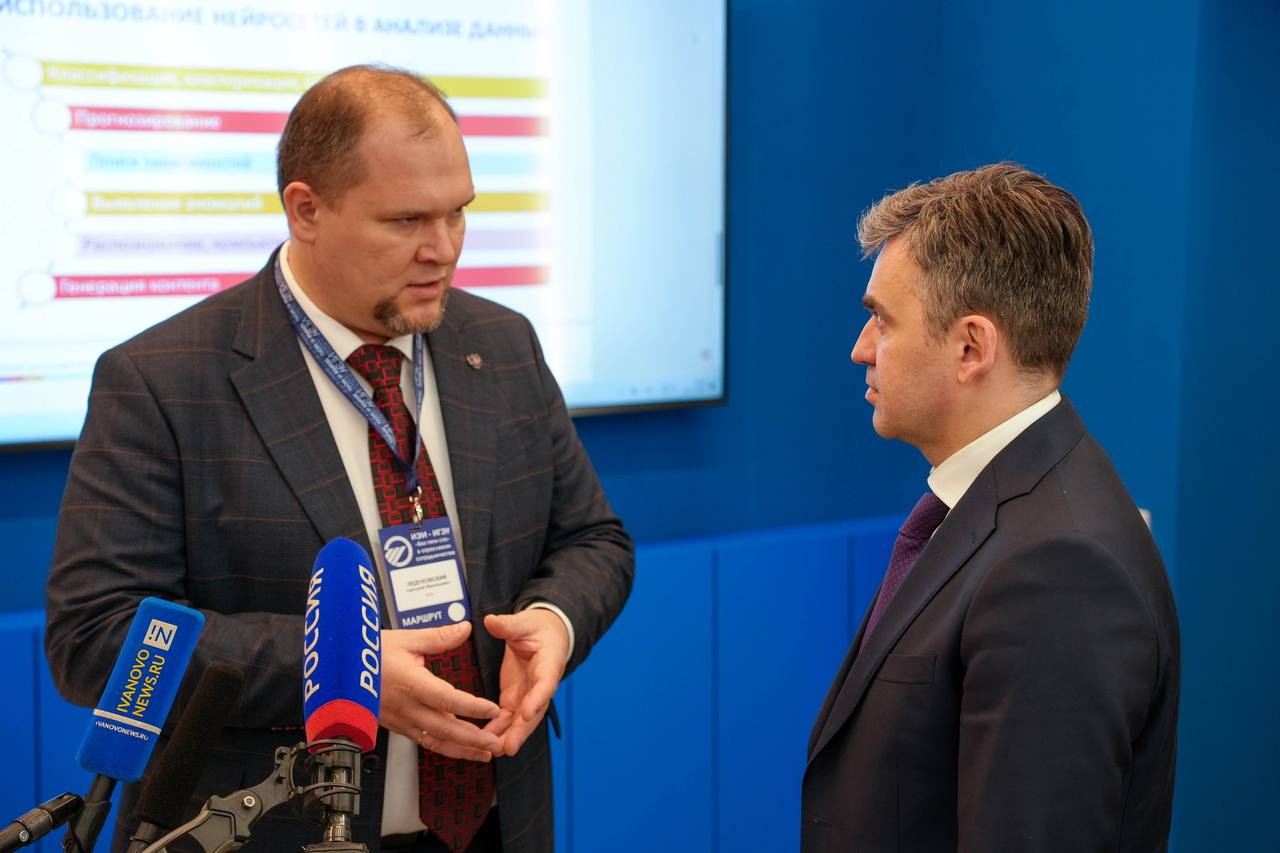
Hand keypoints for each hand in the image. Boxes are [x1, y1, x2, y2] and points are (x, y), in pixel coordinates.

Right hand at [379, 622, 502, 761]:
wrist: (335, 671)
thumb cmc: (367, 653)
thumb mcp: (405, 639)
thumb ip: (439, 637)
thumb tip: (465, 628)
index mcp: (411, 683)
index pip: (447, 699)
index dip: (472, 707)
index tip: (493, 710)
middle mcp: (406, 706)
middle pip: (445, 728)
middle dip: (473, 738)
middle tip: (497, 743)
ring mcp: (400, 720)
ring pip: (435, 741)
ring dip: (462, 750)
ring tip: (485, 753)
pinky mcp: (396, 726)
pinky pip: (424, 741)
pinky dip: (445, 748)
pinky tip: (461, 749)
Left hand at [483, 610, 568, 756]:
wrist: (545, 636)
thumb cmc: (538, 628)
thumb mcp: (525, 622)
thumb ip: (509, 625)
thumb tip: (491, 621)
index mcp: (549, 664)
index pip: (545, 684)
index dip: (537, 700)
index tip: (526, 713)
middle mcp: (540, 686)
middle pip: (534, 712)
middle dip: (521, 731)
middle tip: (508, 747)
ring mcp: (527, 695)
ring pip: (520, 721)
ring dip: (508, 737)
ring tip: (493, 752)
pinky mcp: (515, 699)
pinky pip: (507, 719)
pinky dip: (497, 731)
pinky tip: (482, 742)